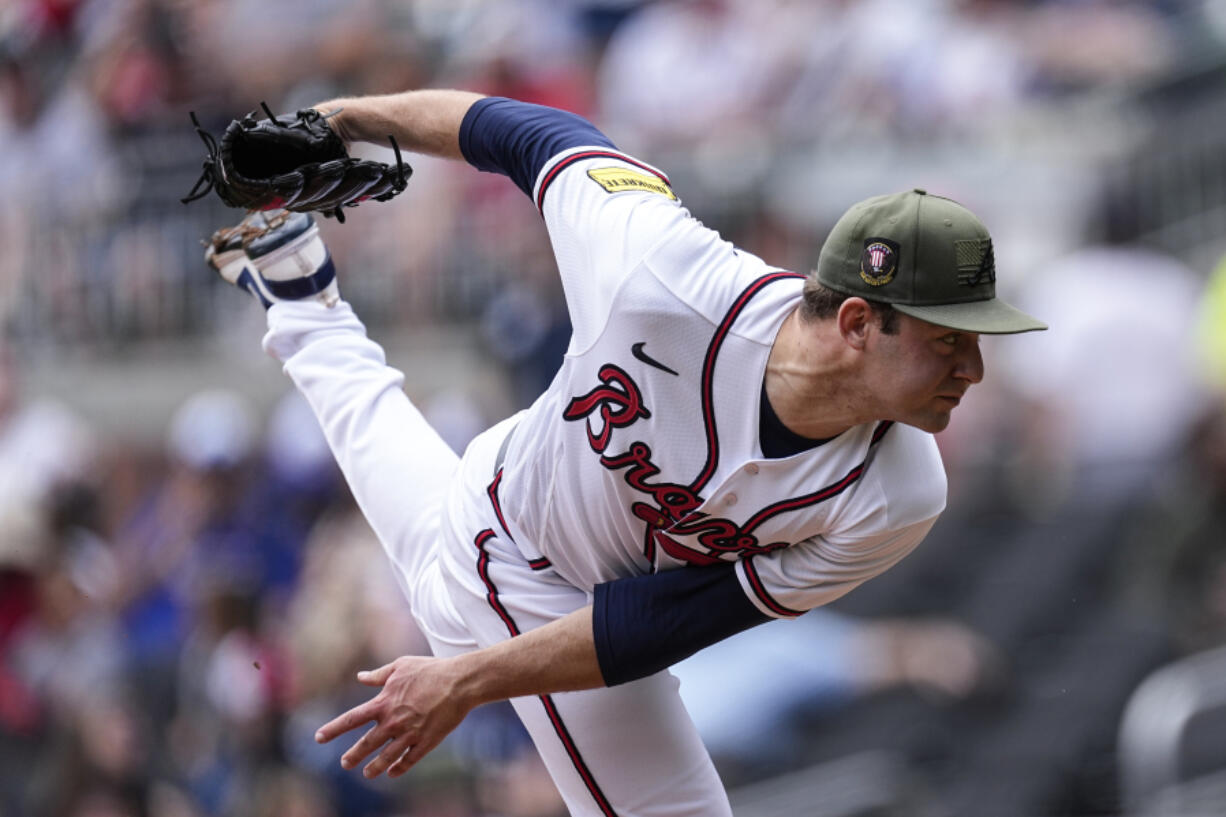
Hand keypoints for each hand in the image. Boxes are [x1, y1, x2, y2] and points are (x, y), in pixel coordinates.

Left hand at [314, 655, 474, 778]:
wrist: (460, 682)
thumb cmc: (430, 670)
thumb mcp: (401, 666)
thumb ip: (378, 675)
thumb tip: (361, 676)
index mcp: (384, 702)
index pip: (351, 719)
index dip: (333, 729)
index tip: (318, 738)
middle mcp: (393, 721)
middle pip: (366, 744)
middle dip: (353, 756)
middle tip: (344, 763)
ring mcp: (409, 734)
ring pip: (386, 758)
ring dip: (374, 768)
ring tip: (367, 774)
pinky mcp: (426, 742)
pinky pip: (409, 760)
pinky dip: (399, 768)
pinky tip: (393, 772)